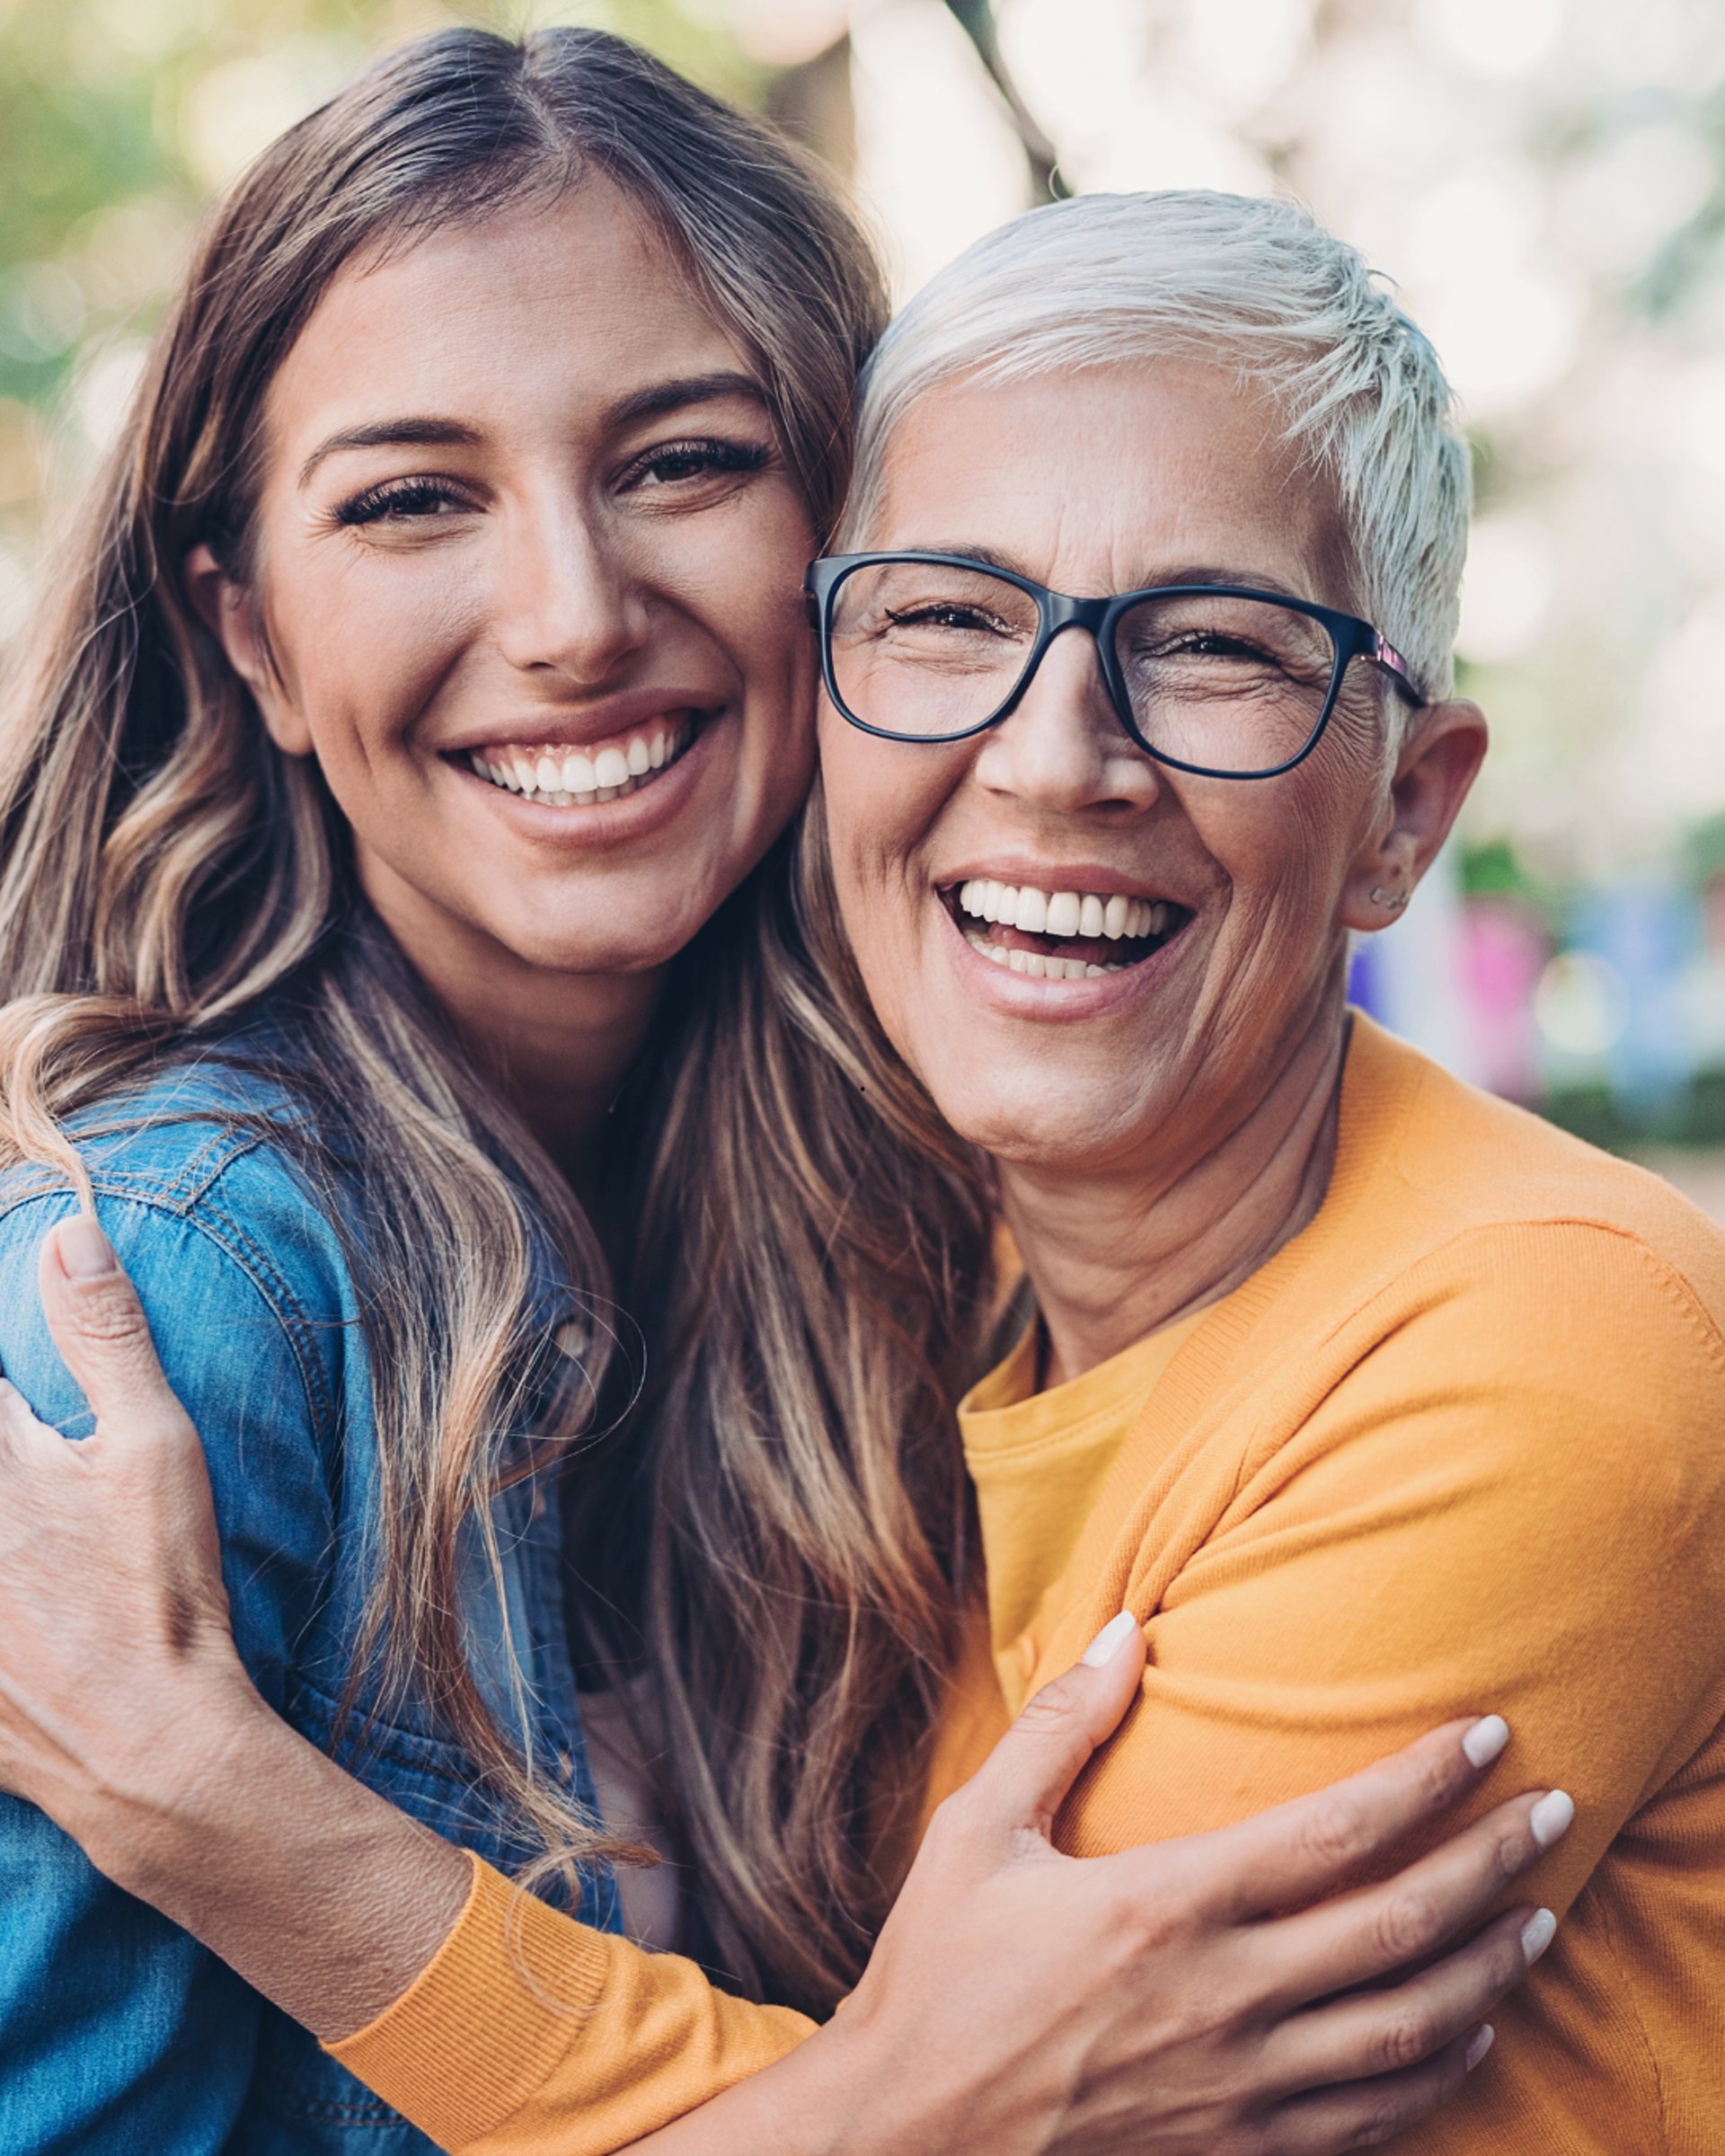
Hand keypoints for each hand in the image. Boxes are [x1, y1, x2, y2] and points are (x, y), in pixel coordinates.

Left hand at [0, 1214, 471, 2034]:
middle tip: (29, 1457)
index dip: (3, 1374)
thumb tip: (70, 1235)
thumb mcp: (155, 1450)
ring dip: (2, 1527)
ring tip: (24, 1537)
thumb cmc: (161, 1590)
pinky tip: (14, 1609)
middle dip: (6, 1447)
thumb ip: (106, 1337)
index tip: (14, 1395)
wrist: (149, 1744)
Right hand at [796, 1626, 1564, 2155]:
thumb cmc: (936, 1971)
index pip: (1335, 1833)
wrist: (908, 2133)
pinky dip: (1441, 2075)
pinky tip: (1471, 2034)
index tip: (1486, 1734)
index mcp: (1166, 1904)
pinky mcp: (1234, 2150)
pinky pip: (1374, 2121)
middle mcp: (1223, 1997)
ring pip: (1408, 2029)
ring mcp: (1238, 2086)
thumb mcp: (975, 1828)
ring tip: (1538, 1919)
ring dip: (1488, 1969)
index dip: (1425, 1779)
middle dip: (1492, 1864)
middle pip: (1399, 1927)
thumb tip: (1123, 1628)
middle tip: (1554, 1812)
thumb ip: (1059, 1726)